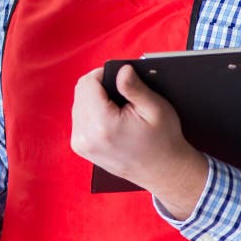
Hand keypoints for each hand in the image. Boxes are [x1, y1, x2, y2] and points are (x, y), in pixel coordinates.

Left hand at [71, 64, 208, 219]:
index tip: (120, 78)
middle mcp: (86, 136)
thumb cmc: (162, 139)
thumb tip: (121, 69)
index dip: (104, 74)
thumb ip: (135, 87)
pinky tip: (109, 116)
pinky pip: (79, 116)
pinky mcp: (80, 147)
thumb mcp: (155, 108)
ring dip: (94, 98)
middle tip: (122, 93)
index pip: (88, 83)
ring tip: (117, 107)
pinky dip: (92, 111)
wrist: (162, 171)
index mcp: (103, 125)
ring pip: (78, 102)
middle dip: (99, 86)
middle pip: (81, 91)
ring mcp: (81, 144)